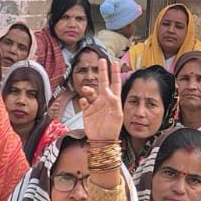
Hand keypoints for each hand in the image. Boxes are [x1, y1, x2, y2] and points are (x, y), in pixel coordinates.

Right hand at [82, 61, 124, 184]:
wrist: (101, 140)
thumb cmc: (112, 129)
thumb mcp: (117, 115)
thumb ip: (113, 102)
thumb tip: (108, 91)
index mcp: (113, 100)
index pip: (115, 83)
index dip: (115, 73)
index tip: (115, 62)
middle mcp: (104, 100)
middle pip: (103, 82)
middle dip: (102, 71)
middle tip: (101, 60)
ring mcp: (95, 104)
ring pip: (90, 91)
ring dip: (88, 89)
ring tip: (87, 91)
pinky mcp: (86, 110)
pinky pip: (83, 101)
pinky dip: (83, 100)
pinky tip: (84, 101)